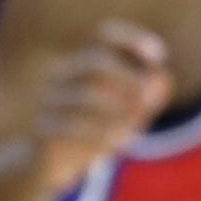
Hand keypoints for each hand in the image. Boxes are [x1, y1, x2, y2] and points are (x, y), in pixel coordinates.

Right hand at [35, 21, 171, 194]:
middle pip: (96, 63)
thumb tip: (158, 81)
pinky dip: (102, 134)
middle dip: (129, 78)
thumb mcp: (130, 113)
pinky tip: (116, 143)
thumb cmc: (96, 131)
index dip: (132, 40)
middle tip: (147, 100)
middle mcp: (63, 76)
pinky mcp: (42, 130)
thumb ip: (152, 93)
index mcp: (84, 63)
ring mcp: (49, 102)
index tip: (158, 57)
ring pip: (87, 95)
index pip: (105, 35)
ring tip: (131, 132)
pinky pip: (73, 126)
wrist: (47, 164)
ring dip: (119, 113)